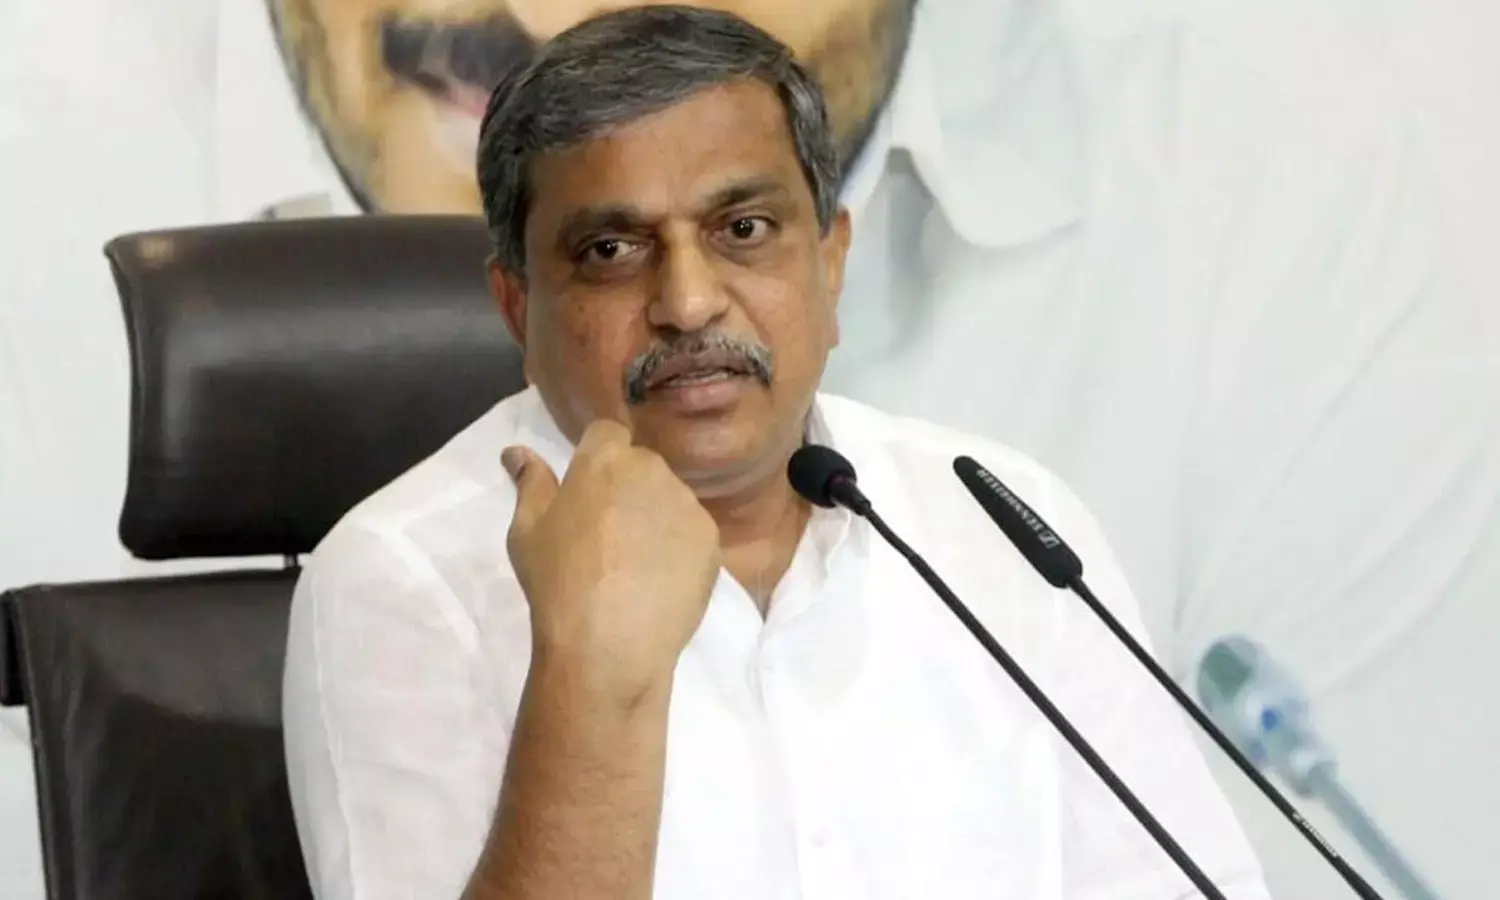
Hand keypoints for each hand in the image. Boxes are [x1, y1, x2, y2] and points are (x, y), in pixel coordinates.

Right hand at [502, 419, 720, 703]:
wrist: (608, 643)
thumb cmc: (557, 582)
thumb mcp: (527, 530)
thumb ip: (530, 482)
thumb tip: (516, 451)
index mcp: (605, 460)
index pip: (607, 432)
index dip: (597, 456)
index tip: (587, 490)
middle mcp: (652, 470)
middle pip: (642, 465)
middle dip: (627, 487)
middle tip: (606, 533)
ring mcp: (687, 505)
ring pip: (670, 499)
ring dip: (655, 517)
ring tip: (634, 564)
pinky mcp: (711, 541)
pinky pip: (692, 532)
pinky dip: (679, 548)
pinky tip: (659, 581)